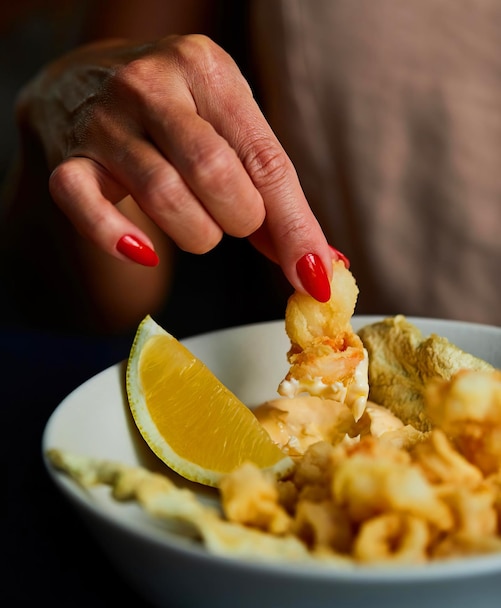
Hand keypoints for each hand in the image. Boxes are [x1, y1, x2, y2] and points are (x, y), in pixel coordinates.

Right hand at [18, 34, 333, 299]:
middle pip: (214, 174)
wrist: (83, 80)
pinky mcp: (66, 158)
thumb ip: (271, 192)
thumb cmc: (174, 112)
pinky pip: (86, 208)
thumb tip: (320, 265)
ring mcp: (103, 121)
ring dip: (196, 233)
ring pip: (164, 197)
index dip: (294, 227)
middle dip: (237, 219)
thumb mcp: (229, 128)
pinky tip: (144, 251)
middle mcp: (151, 85)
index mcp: (207, 69)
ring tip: (197, 223)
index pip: (265, 160)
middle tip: (232, 219)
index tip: (313, 277)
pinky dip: (118, 238)